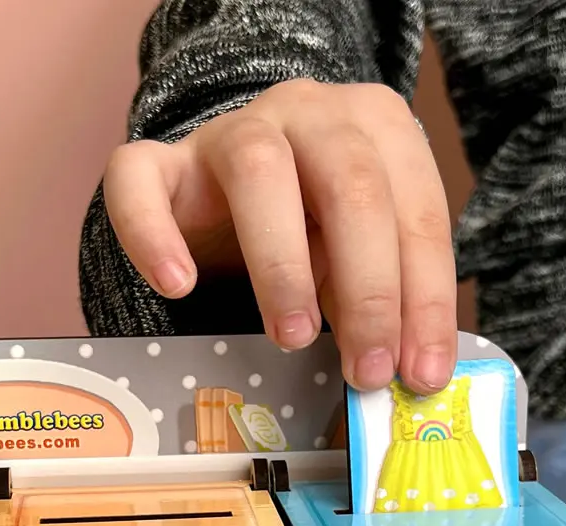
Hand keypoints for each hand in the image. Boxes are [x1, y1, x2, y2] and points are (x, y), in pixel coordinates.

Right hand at [103, 79, 457, 394]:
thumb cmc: (315, 227)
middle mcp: (310, 113)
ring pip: (257, 169)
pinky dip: (152, 232)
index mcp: (380, 128)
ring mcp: (232, 129)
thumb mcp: (359, 262)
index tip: (422, 373)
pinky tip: (177, 284)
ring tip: (295, 336)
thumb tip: (406, 372)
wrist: (232, 187)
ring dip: (282, 262)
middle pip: (351, 185)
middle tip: (368, 370)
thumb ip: (382, 301)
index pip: (416, 210)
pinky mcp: (164, 162)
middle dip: (369, 290)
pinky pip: (140, 179)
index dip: (424, 298)